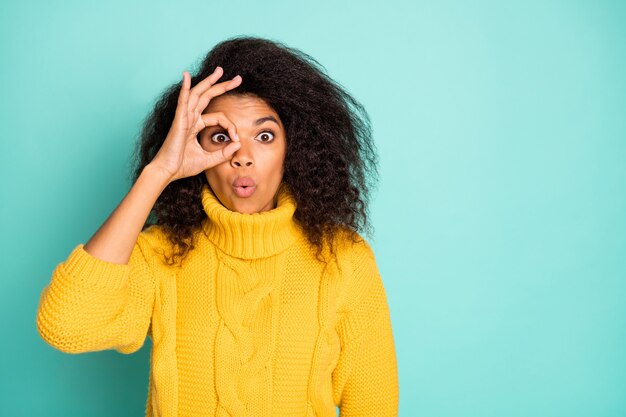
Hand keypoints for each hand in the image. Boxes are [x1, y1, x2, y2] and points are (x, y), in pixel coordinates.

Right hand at [150, 66, 242, 181]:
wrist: (168, 172)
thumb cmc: (183, 166)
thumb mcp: (209, 159)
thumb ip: (224, 153)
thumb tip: (239, 144)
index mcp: (196, 125)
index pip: (219, 118)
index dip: (230, 126)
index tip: (236, 138)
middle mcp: (190, 118)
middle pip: (208, 97)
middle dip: (222, 86)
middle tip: (238, 78)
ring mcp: (184, 118)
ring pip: (198, 94)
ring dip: (209, 81)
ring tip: (220, 71)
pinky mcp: (178, 121)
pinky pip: (183, 102)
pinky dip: (185, 88)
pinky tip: (187, 76)